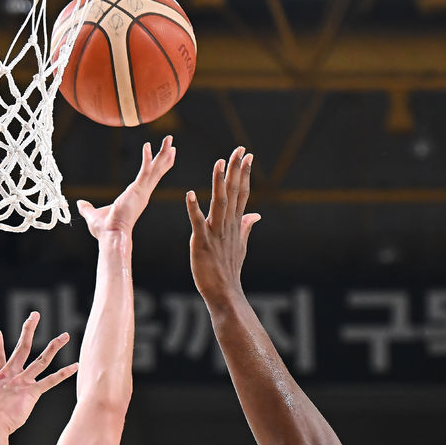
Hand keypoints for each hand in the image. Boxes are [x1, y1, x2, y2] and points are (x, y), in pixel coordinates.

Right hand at [0, 312, 77, 434]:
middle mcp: (11, 375)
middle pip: (22, 346)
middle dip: (29, 329)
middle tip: (35, 315)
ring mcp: (22, 381)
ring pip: (42, 359)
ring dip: (54, 346)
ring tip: (65, 336)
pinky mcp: (32, 392)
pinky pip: (51, 380)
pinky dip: (64, 373)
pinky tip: (75, 367)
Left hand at [77, 136, 175, 237]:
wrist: (111, 236)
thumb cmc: (105, 230)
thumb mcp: (93, 215)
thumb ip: (87, 208)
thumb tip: (80, 204)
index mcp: (136, 198)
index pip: (149, 179)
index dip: (156, 168)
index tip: (165, 158)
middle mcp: (143, 194)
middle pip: (157, 172)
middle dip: (165, 157)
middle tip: (172, 144)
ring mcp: (142, 192)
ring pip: (156, 169)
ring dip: (163, 154)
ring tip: (169, 140)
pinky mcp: (138, 190)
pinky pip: (144, 171)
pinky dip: (146, 158)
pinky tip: (147, 145)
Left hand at [186, 146, 260, 305]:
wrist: (225, 294)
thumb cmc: (230, 271)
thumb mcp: (240, 246)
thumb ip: (246, 227)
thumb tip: (256, 214)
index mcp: (234, 225)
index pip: (241, 194)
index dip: (243, 174)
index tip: (247, 155)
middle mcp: (227, 226)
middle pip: (233, 193)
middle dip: (236, 171)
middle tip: (239, 149)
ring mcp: (215, 234)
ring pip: (219, 204)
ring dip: (219, 183)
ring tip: (219, 163)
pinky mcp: (202, 244)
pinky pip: (197, 224)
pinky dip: (193, 209)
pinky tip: (189, 194)